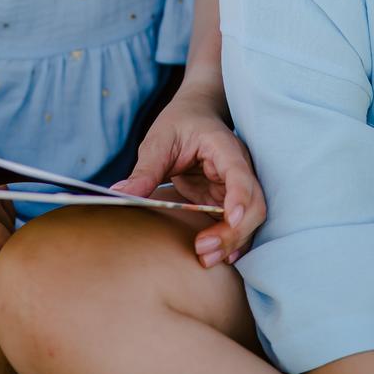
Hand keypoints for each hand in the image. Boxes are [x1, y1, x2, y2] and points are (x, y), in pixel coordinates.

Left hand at [112, 85, 264, 266]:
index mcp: (224, 147)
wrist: (195, 114)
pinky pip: (237, 225)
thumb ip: (145, 170)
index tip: (231, 218)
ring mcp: (237, 187)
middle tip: (204, 250)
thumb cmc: (179, 122)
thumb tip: (119, 195)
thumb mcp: (158, 140)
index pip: (240, 174)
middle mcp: (239, 169)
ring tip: (205, 259)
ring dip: (232, 242)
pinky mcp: (228, 200)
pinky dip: (230, 242)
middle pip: (254, 205)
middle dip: (234, 232)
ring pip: (250, 220)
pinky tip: (216, 257)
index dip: (240, 197)